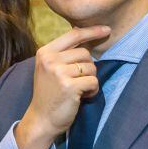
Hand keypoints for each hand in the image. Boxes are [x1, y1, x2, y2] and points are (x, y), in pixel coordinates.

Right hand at [14, 25, 111, 148]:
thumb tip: (84, 33)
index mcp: (45, 52)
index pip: (73, 34)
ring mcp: (59, 73)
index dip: (92, 31)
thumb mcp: (49, 68)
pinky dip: (92, 90)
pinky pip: (93, 81)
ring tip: (78, 90)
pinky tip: (82, 97)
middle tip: (78, 81)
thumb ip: (63, 53)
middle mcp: (50, 60)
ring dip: (90, 80)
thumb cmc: (49, 94)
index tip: (106, 29)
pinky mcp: (69, 86)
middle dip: (88, 67)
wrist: (41, 119)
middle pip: (85, 53)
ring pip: (91, 67)